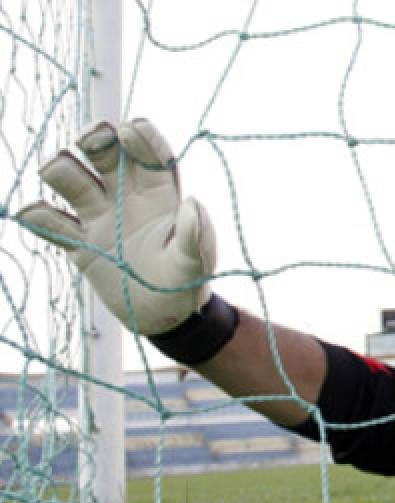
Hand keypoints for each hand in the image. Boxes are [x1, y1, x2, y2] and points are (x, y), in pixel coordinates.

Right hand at [16, 119, 214, 335]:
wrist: (163, 316)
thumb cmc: (186, 283)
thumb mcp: (197, 262)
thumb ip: (197, 235)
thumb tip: (192, 203)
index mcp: (159, 193)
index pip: (148, 152)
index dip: (139, 137)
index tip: (129, 131)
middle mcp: (126, 196)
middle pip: (103, 152)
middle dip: (94, 138)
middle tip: (91, 142)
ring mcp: (99, 216)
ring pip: (71, 178)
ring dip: (59, 169)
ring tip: (57, 172)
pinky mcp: (79, 242)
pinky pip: (50, 221)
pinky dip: (37, 215)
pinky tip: (35, 215)